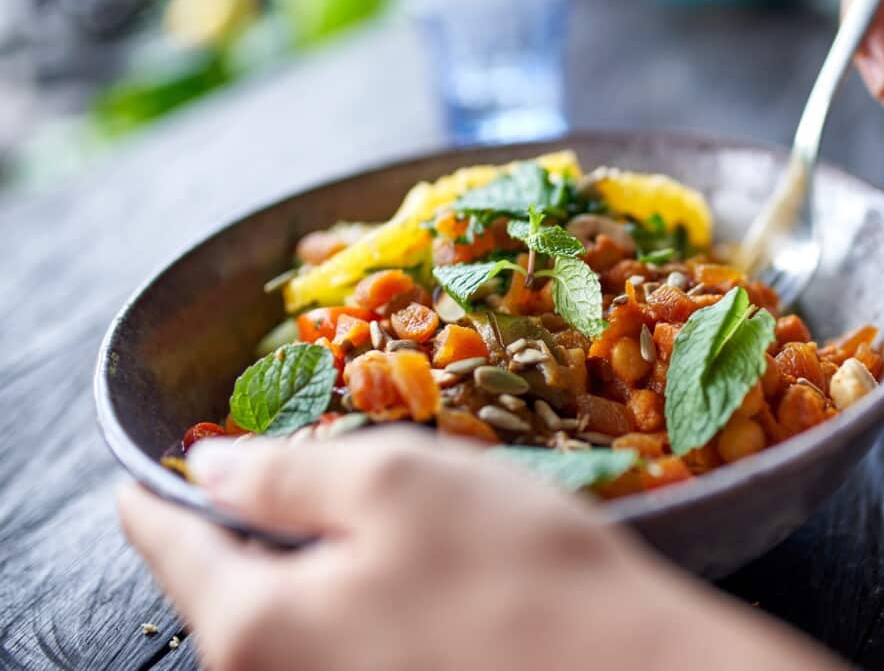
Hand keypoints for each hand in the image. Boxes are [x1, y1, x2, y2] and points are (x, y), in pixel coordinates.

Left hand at [118, 429, 847, 670]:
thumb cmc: (516, 573)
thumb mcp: (395, 483)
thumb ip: (284, 472)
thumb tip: (210, 464)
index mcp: (253, 624)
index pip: (166, 543)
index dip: (159, 484)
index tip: (151, 458)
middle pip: (227, 584)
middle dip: (253, 517)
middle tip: (300, 465)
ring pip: (293, 612)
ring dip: (319, 554)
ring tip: (383, 509)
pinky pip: (345, 640)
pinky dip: (362, 593)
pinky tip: (425, 567)